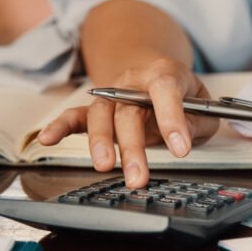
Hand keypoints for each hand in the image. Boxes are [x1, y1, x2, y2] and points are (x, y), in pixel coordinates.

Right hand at [37, 58, 219, 187]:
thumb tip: (181, 139)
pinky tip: (47, 138)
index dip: (172, 118)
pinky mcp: (98, 109)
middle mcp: (133, 82)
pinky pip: (75, 116)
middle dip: (133, 146)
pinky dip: (60, 126)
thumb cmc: (185, 96)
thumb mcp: (204, 108)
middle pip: (128, 110)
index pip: (166, 90)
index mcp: (165, 73)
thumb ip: (196, 122)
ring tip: (105, 167)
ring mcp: (112, 94)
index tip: (180, 149)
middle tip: (139, 176)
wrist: (160, 77)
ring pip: (101, 115)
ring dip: (101, 143)